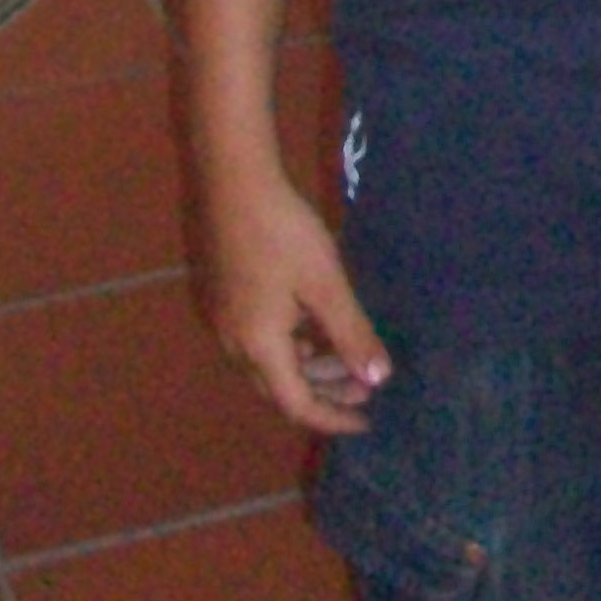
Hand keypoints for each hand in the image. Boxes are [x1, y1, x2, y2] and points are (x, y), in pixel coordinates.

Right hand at [201, 162, 389, 434]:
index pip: (297, 405)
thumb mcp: (325, 282)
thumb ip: (351, 333)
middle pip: (280, 388)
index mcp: (258, 347)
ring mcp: (222, 320)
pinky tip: (311, 323)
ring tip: (345, 354)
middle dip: (324, 392)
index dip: (334, 417)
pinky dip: (289, 344)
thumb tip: (379, 379)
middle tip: (364, 385)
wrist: (232, 181)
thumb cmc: (283, 231)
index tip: (366, 420)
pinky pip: (258, 340)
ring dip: (307, 366)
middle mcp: (234, 344)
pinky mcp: (221, 297)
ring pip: (268, 363)